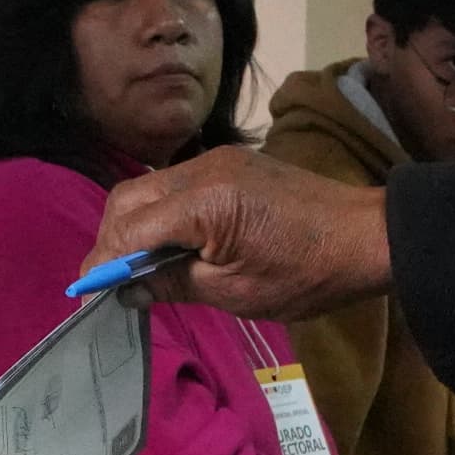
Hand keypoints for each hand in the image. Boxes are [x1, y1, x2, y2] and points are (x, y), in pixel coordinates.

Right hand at [89, 148, 392, 320]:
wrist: (367, 237)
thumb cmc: (307, 273)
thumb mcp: (235, 293)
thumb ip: (171, 284)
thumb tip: (124, 291)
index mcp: (204, 202)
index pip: (129, 228)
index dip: (103, 261)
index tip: (87, 292)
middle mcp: (202, 169)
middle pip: (129, 199)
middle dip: (111, 240)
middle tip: (109, 282)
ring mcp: (216, 161)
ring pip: (149, 188)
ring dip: (133, 225)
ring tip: (136, 268)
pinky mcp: (230, 164)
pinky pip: (175, 186)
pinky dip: (160, 214)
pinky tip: (167, 245)